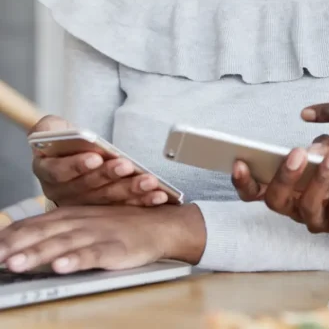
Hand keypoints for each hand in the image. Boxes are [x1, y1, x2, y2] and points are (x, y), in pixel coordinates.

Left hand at [0, 204, 204, 273]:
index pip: (33, 224)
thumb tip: (20, 244)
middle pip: (44, 234)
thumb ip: (56, 231)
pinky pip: (94, 254)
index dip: (10, 236)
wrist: (160, 224)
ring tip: (16, 263)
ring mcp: (98, 234)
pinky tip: (62, 266)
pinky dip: (77, 259)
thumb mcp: (86, 222)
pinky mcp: (116, 247)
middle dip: (16, 245)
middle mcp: (81, 222)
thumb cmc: (119, 225)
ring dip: (39, 253)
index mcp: (71, 215)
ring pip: (64, 244)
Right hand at [31, 116, 169, 206]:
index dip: (77, 165)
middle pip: (88, 187)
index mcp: (48, 172)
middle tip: (127, 166)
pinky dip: (143, 200)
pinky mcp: (106, 210)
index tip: (95, 157)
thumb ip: (49, 128)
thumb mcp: (50, 129)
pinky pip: (125, 206)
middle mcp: (64, 193)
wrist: (74, 155)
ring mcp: (86, 204)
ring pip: (109, 198)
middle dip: (110, 176)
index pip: (60, 171)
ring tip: (149, 181)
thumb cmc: (64, 142)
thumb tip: (56, 131)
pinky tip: (159, 194)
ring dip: (131, 190)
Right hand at [232, 135, 328, 234]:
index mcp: (288, 188)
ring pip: (308, 203)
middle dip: (284, 176)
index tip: (240, 161)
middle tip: (298, 154)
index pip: (256, 191)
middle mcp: (297, 207)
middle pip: (276, 201)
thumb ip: (321, 146)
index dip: (244, 181)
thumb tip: (312, 149)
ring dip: (321, 174)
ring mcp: (319, 220)